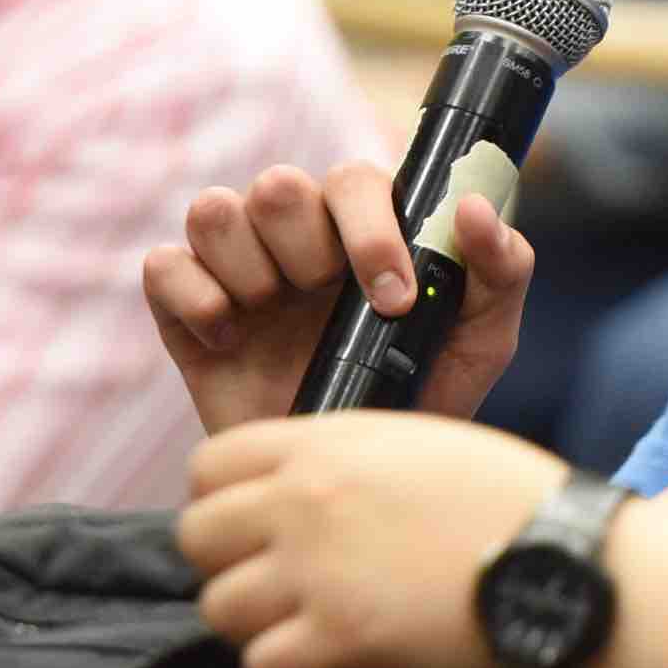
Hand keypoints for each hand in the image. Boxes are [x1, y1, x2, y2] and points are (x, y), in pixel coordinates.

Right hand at [145, 164, 534, 431]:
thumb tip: (475, 209)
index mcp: (363, 228)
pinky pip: (164, 265)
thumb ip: (503, 269)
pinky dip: (195, 300)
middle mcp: (296, 237)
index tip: (391, 299)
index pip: (353, 179)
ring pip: (216, 210)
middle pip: (278, 185)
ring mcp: (237, 269)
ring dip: (250, 270)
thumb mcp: (482, 341)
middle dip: (306, 250)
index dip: (369, 228)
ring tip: (272, 321)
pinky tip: (229, 341)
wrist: (348, 487)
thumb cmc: (417, 399)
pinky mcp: (183, 310)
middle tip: (324, 305)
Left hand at [180, 411, 570, 667]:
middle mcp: (304, 502)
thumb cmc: (509, 500)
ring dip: (252, 621)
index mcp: (323, 445)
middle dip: (226, 561)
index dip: (222, 497)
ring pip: (217, 605)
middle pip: (196, 535)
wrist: (562, 561)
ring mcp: (316, 571)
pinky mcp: (339, 637)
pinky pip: (259, 664)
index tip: (251, 522)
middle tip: (272, 579)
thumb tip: (303, 486)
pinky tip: (320, 659)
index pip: (208, 463)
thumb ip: (346, 459)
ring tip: (298, 622)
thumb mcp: (417, 444)